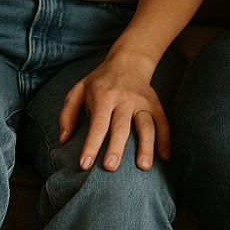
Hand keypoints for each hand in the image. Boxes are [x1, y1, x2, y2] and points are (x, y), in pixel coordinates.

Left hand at [58, 52, 167, 171]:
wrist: (129, 61)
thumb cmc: (100, 82)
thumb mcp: (78, 90)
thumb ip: (67, 114)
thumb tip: (64, 140)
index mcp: (104, 96)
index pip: (98, 124)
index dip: (91, 144)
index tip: (84, 165)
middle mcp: (125, 99)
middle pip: (121, 126)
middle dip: (116, 147)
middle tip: (110, 168)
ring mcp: (142, 102)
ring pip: (146, 125)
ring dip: (146, 146)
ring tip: (143, 167)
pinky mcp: (156, 105)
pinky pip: (163, 122)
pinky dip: (165, 140)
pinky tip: (164, 158)